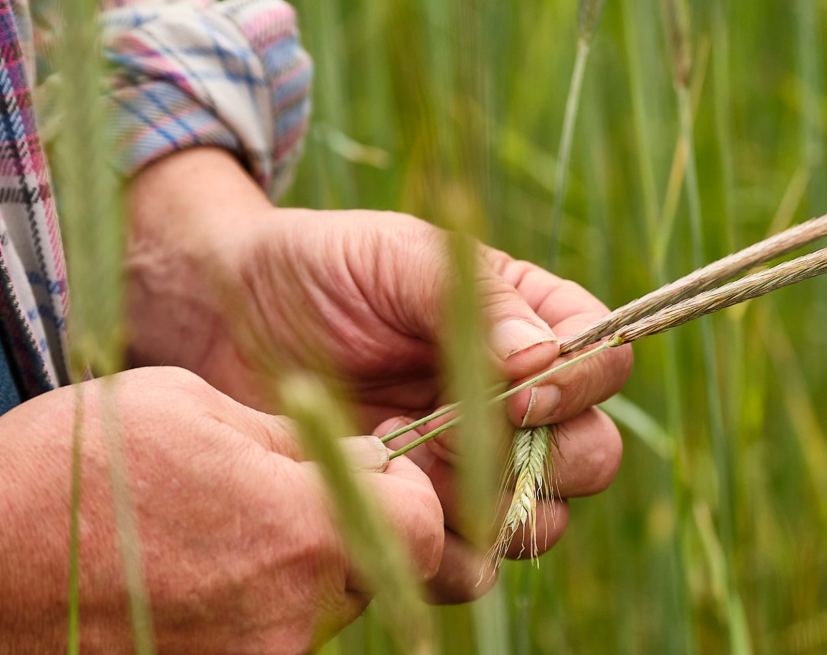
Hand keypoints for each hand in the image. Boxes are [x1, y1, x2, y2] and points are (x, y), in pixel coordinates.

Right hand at [0, 367, 442, 652]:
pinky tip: (190, 579)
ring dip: (295, 570)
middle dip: (350, 529)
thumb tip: (364, 453)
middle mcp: (291, 613)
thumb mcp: (189, 407)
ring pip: (322, 608)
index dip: (405, 493)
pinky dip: (250, 608)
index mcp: (298, 527)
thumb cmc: (66, 470)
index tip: (372, 470)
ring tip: (214, 536)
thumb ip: (297, 438)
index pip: (423, 524)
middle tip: (279, 496)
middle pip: (376, 570)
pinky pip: (271, 639)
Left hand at [125, 149, 631, 601]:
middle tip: (458, 433)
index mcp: (532, 325)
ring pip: (541, 524)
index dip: (580, 384)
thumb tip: (543, 359)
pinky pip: (469, 569)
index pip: (605, 363)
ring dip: (487, 506)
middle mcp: (520, 404)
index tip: (524, 387)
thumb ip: (477, 301)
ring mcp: (475, 469)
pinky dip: (435, 548)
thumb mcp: (398, 256)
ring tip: (404, 455)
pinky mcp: (423, 520)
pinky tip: (374, 487)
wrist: (221, 318)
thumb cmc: (319, 268)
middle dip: (543, 457)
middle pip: (592, 455)